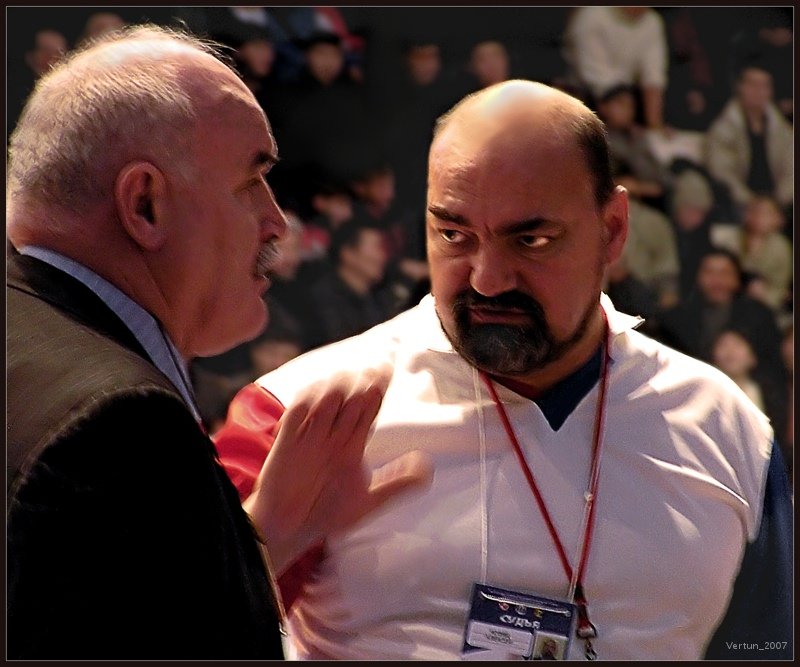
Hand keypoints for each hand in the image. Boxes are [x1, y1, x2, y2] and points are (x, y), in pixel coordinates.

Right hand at [243, 368, 433, 574]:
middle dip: (362, 383)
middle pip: (352, 396)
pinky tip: (320, 402)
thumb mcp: (367, 501)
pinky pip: (297, 411)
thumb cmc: (326, 514)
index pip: (370, 406)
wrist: (289, 530)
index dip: (379, 387)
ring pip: (326, 397)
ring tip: (347, 386)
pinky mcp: (288, 440)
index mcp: (353, 442)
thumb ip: (396, 483)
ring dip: (337, 388)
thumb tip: (426, 465)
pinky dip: (308, 402)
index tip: (388, 371)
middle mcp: (334, 433)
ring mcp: (312, 434)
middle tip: (373, 376)